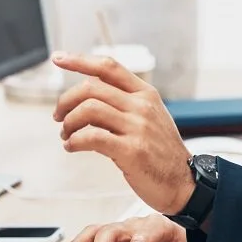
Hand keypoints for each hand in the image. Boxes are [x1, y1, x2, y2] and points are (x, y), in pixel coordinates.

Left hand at [52, 51, 194, 213]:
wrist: (183, 182)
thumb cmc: (162, 153)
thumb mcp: (150, 117)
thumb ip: (125, 102)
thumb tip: (89, 92)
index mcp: (146, 94)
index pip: (109, 67)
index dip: (80, 60)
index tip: (59, 58)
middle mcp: (142, 106)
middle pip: (91, 88)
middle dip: (65, 101)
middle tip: (59, 116)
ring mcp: (138, 127)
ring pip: (88, 110)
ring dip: (68, 123)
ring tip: (67, 135)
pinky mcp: (131, 150)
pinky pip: (91, 138)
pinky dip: (74, 142)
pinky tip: (72, 147)